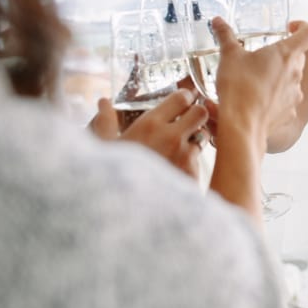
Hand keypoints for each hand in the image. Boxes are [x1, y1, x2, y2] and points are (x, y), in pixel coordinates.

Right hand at [90, 89, 208, 177]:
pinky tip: (180, 166)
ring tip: (182, 145)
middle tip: (188, 120)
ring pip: (204, 135)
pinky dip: (193, 160)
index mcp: (150, 124)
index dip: (185, 97)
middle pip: (201, 112)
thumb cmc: (112, 176)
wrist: (125, 210)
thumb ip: (105, 122)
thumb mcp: (104, 147)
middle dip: (197, 113)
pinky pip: (199, 159)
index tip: (183, 101)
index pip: (182, 98)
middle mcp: (171, 136)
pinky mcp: (191, 173)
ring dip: (196, 137)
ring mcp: (184, 155)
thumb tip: (103, 101)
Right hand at [211, 17, 307, 140]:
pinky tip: (258, 99)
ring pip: (293, 78)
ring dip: (279, 75)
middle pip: (300, 56)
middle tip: (263, 56)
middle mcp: (296, 73)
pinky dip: (276, 96)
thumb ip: (225, 36)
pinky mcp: (290, 112)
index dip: (303, 26)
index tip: (289, 28)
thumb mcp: (229, 56)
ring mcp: (295, 94)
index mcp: (286, 53)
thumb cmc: (238, 87)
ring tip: (256, 79)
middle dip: (284, 53)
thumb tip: (218, 22)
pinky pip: (286, 99)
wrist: (242, 125)